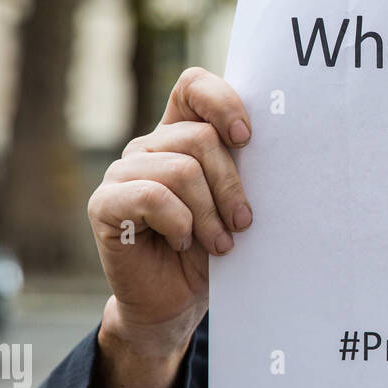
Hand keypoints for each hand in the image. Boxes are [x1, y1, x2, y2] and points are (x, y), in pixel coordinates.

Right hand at [87, 66, 253, 356]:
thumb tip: (283, 141)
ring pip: (179, 169)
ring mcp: (122, 173)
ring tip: (218, 243)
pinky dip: (179, 223)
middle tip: (242, 223)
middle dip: (231, 185)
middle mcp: (149, 147)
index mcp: (181, 136)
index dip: (222, 102)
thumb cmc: (214, 248)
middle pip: (198, 137)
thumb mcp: (236, 203)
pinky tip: (182, 242)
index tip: (247, 139)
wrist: (178, 302)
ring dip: (209, 213)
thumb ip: (244, 168)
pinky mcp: (104, 205)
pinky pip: (150, 197)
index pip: (192, 85)